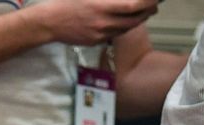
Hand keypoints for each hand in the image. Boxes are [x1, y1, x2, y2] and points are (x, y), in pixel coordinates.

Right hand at [32, 0, 158, 45]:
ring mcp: (100, 34)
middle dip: (147, 12)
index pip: (133, 5)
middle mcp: (104, 22)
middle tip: (154, 4)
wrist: (49, 22)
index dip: (148, 2)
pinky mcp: (95, 41)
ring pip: (126, 28)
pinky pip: (115, 35)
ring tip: (142, 12)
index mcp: (102, 6)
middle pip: (134, 20)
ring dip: (138, 20)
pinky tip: (124, 20)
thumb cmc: (66, 2)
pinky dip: (123, 27)